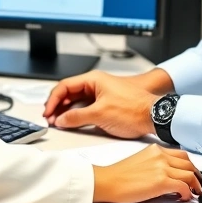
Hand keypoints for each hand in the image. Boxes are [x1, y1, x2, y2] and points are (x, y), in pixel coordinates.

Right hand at [42, 70, 159, 138]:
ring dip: (66, 111)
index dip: (53, 99)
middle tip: (50, 118)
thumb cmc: (133, 109)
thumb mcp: (99, 114)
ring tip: (58, 122)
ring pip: (77, 101)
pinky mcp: (107, 104)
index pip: (65, 86)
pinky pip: (86, 107)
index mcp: (94, 79)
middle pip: (69, 92)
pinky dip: (77, 114)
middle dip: (58, 106)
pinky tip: (72, 122)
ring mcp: (102, 94)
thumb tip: (62, 120)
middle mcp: (97, 84)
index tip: (48, 112)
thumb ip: (77, 117)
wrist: (154, 116)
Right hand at [92, 144, 201, 202]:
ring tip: (193, 192)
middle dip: (196, 175)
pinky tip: (183, 197)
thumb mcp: (140, 160)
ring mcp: (162, 167)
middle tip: (197, 184)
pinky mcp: (161, 181)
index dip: (190, 166)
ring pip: (190, 174)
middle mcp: (160, 155)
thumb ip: (156, 163)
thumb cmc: (119, 175)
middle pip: (189, 163)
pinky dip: (187, 193)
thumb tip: (168, 173)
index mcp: (155, 149)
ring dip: (195, 185)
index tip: (192, 174)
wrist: (108, 181)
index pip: (181, 155)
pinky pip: (184, 187)